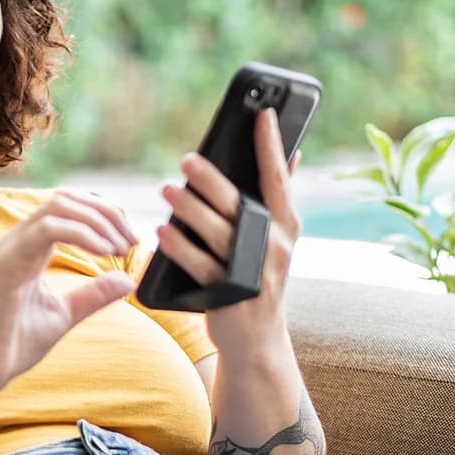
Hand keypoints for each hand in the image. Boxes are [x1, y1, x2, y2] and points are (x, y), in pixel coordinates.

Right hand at [0, 190, 137, 397]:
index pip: (70, 210)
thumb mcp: (63, 314)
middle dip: (107, 213)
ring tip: (119, 248)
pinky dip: (81, 234)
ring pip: (58, 206)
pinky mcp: (6, 264)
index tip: (130, 243)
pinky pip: (47, 230)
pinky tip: (102, 252)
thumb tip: (128, 279)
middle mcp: (19, 241)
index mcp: (31, 248)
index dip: (104, 217)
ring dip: (97, 221)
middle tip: (132, 241)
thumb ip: (93, 294)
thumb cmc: (10, 343)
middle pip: (67, 199)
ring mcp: (10, 249)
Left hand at [155, 108, 301, 360]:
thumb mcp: (277, 239)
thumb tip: (292, 153)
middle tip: (186, 159)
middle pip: (240, 205)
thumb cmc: (260, 276)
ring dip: (189, 210)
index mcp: (286, 226)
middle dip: (212, 180)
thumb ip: (279, 198)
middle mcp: (274, 247)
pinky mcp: (228, 295)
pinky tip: (162, 231)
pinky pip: (200, 266)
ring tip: (167, 190)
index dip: (272, 145)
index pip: (279, 179)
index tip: (265, 114)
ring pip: (218, 234)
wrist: (257, 340)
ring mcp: (252, 273)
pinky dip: (180, 247)